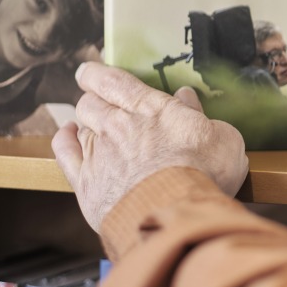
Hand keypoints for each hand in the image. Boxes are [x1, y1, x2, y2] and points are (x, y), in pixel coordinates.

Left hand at [51, 62, 248, 231]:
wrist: (174, 216)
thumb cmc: (204, 174)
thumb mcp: (222, 137)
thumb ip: (200, 115)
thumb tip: (187, 97)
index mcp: (150, 108)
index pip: (112, 80)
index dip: (97, 73)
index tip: (92, 71)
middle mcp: (117, 125)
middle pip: (90, 101)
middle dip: (94, 99)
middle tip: (102, 102)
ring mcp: (98, 153)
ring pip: (80, 125)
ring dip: (87, 122)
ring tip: (95, 124)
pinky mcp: (86, 183)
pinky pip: (64, 153)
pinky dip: (65, 140)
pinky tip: (69, 136)